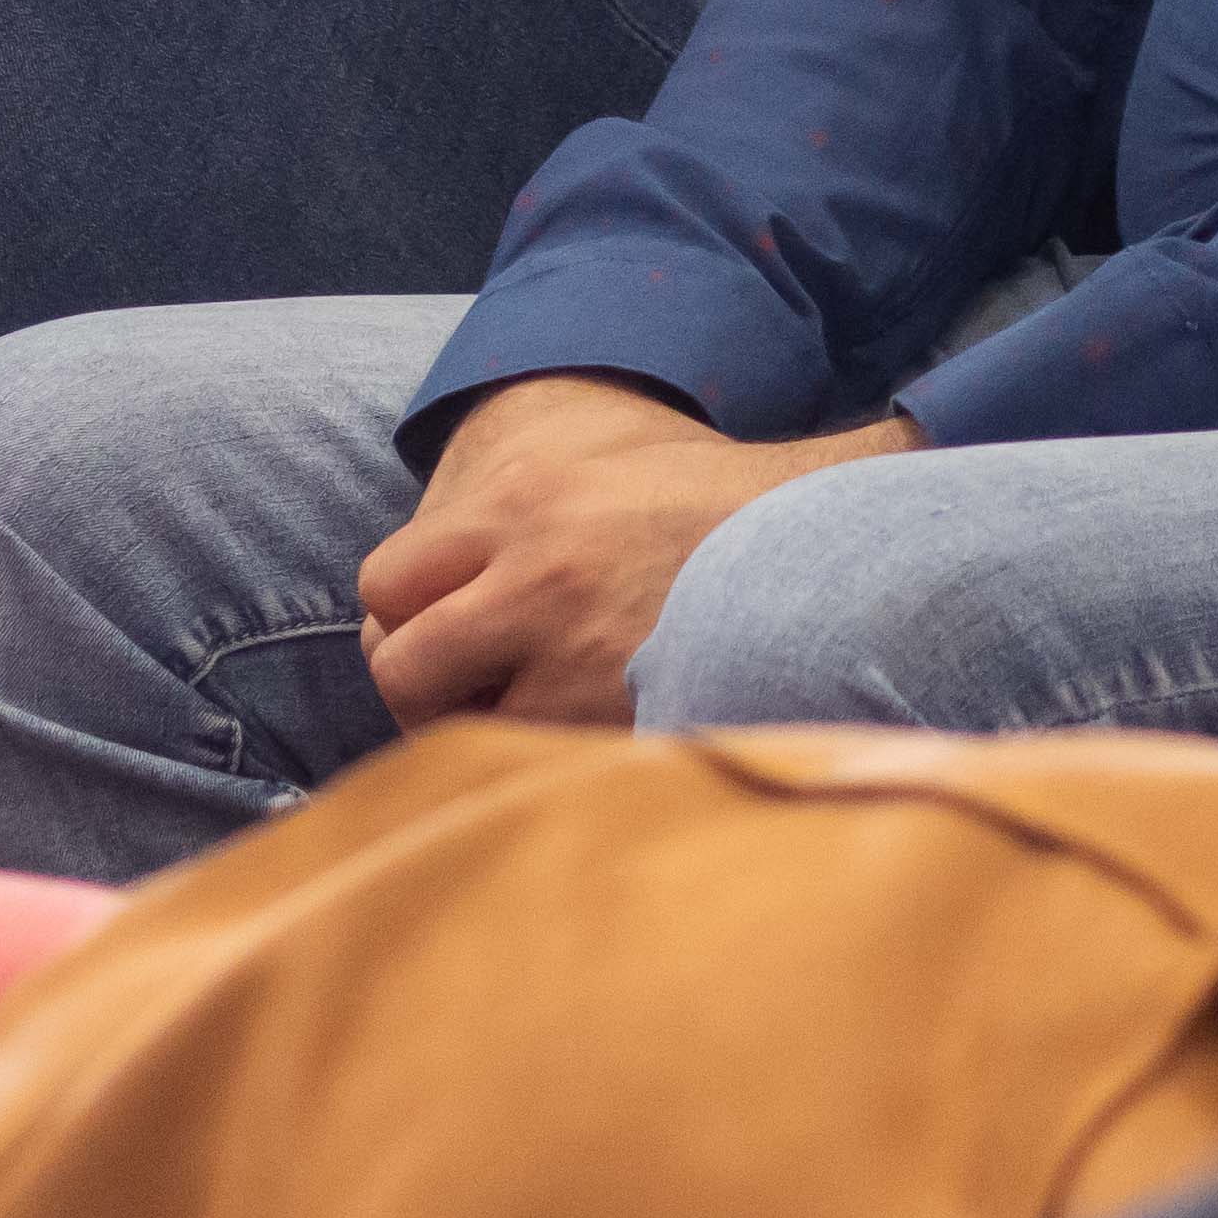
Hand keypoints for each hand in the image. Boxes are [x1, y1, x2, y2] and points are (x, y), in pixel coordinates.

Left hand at [355, 375, 915, 730]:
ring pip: (452, 729)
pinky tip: (580, 736)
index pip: (385, 581)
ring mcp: (574, 657)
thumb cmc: (715, 501)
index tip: (444, 627)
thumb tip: (440, 563)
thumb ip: (515, 508)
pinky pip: (531, 761)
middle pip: (400, 664)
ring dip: (476, 729)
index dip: (407, 614)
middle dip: (423, 683)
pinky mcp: (618, 719)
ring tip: (528, 714)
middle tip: (470, 686)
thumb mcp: (606, 457)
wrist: (831, 542)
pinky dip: (543, 759)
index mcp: (521, 502)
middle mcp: (534, 576)